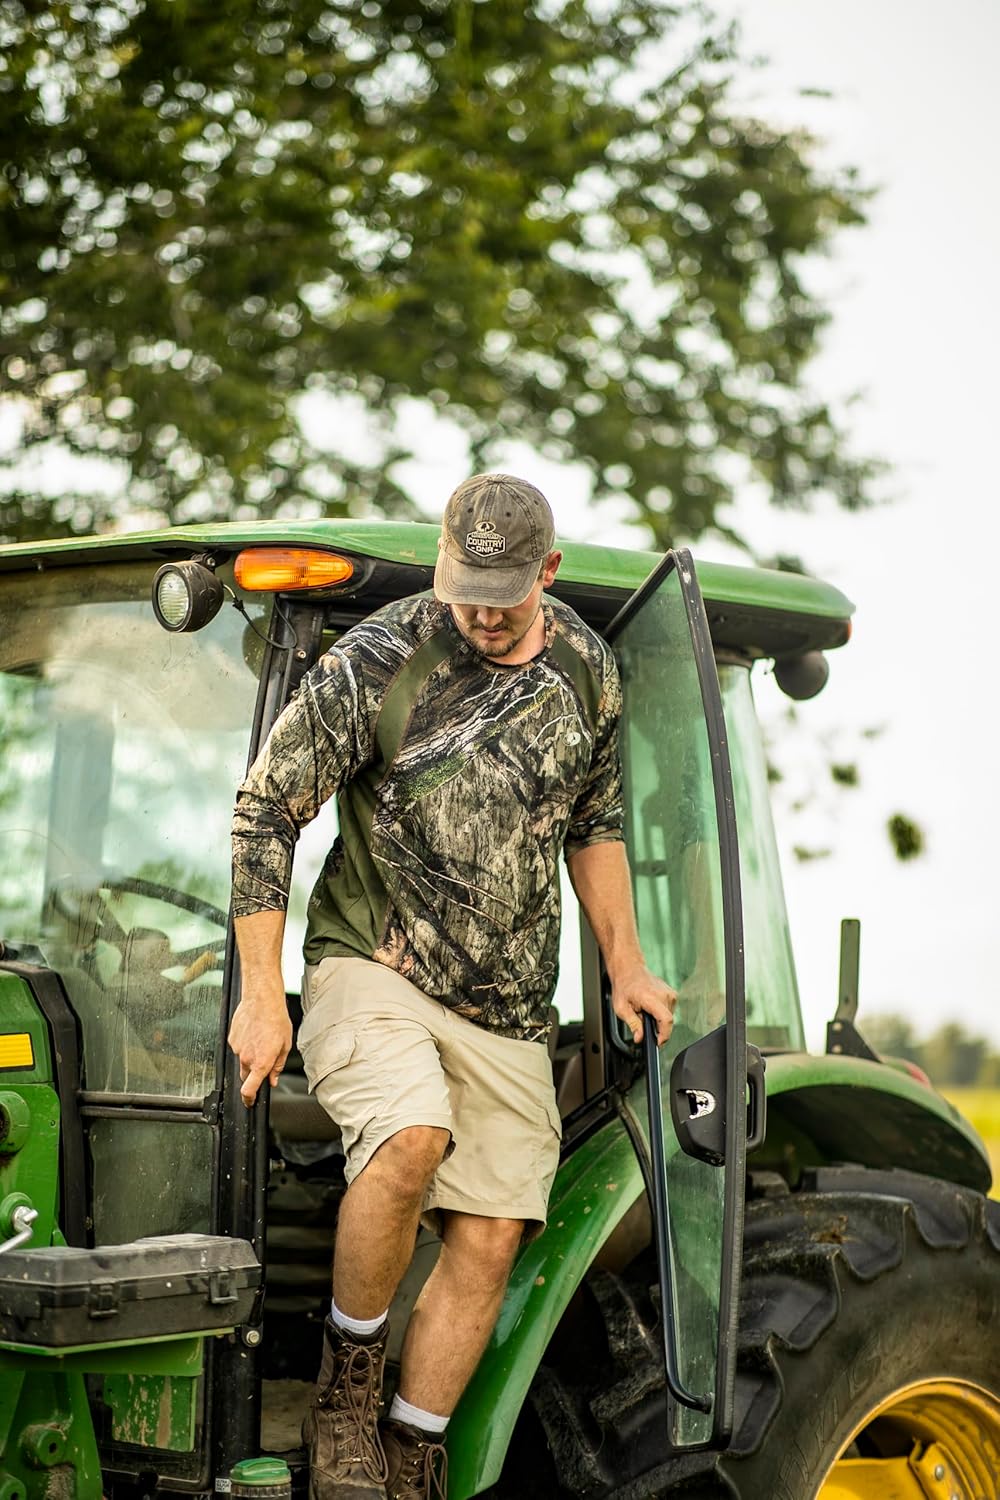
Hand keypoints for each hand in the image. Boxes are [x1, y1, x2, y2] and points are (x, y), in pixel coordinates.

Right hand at [227, 986, 291, 1106]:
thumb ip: (278, 1066)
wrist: (262, 1000)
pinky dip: (245, 1043)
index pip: (249, 1090)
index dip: (249, 1099)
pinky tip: (254, 1031)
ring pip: (243, 1059)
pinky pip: (238, 1047)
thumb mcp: (285, 1045)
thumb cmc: (276, 1020)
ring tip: (261, 1037)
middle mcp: (246, 1058)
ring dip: (250, 1054)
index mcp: (261, 1063)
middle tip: (264, 1058)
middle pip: (246, 1075)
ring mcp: (237, 1048)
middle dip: (253, 1073)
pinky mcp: (231, 1039)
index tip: (250, 1102)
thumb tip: (273, 1079)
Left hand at [610, 964, 676, 1046]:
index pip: (666, 1019)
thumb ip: (632, 1024)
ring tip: (644, 1010)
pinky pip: (669, 1011)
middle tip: (642, 1020)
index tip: (658, 1042)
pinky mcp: (672, 994)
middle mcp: (664, 994)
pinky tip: (650, 1007)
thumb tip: (639, 1038)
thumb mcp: (621, 1008)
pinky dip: (660, 1013)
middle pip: (666, 1021)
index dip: (664, 1035)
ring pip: (668, 1017)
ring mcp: (670, 993)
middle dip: (655, 1027)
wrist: (630, 970)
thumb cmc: (624, 986)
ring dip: (657, 1019)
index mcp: (651, 997)